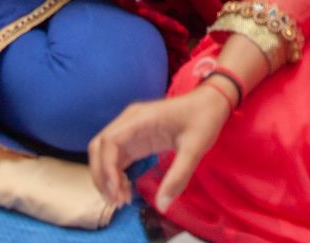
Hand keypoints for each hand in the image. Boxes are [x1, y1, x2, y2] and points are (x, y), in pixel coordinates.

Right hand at [88, 86, 230, 212]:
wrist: (210, 103)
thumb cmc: (203, 120)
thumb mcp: (195, 148)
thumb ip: (178, 176)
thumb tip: (163, 206)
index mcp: (140, 118)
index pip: (109, 141)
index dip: (106, 167)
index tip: (116, 191)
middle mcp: (129, 122)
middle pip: (99, 147)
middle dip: (102, 175)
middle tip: (116, 201)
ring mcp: (130, 130)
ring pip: (104, 153)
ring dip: (106, 177)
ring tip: (121, 200)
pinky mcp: (135, 138)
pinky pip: (116, 157)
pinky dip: (115, 175)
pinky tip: (125, 190)